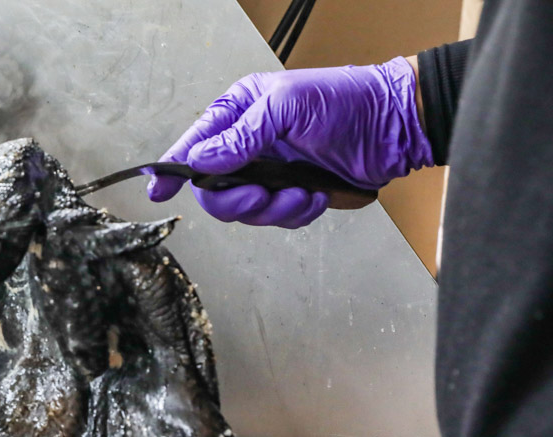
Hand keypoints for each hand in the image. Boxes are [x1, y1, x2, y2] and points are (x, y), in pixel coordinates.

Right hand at [148, 58, 432, 228]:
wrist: (394, 125)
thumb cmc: (346, 101)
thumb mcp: (287, 106)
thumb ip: (241, 135)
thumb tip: (200, 160)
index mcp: (239, 113)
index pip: (195, 146)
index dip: (173, 170)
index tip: (158, 190)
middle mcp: (248, 146)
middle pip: (214, 189)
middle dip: (236, 199)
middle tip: (258, 196)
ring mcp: (269, 172)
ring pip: (245, 210)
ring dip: (273, 208)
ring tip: (302, 192)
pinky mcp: (291, 193)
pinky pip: (276, 218)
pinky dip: (295, 213)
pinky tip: (315, 195)